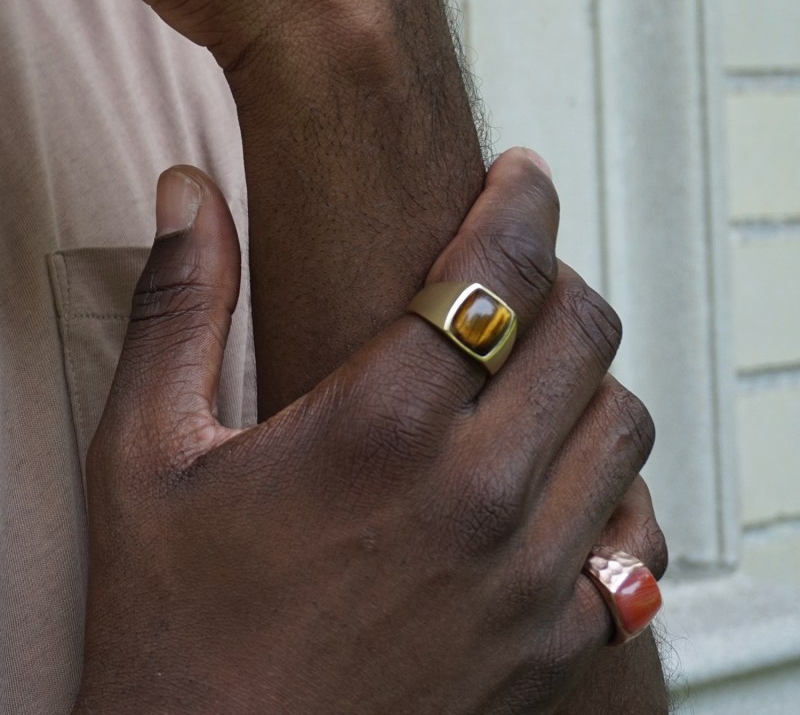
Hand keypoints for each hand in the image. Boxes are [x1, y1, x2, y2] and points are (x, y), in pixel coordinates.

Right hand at [71, 151, 665, 713]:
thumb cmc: (175, 625)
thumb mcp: (146, 453)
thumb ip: (179, 308)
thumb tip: (185, 193)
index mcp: (380, 430)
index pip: (496, 268)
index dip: (520, 198)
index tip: (520, 174)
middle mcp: (475, 496)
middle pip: (581, 330)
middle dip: (556, 276)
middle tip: (513, 276)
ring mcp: (527, 578)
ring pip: (622, 421)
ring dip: (588, 374)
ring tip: (532, 369)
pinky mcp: (550, 645)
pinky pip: (637, 539)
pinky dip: (616, 488)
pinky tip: (561, 480)